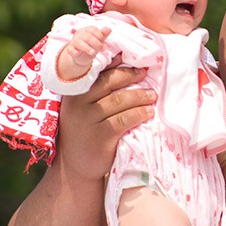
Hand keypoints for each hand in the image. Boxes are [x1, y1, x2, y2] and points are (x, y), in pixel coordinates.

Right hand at [56, 62, 156, 180]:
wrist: (76, 167)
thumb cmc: (86, 130)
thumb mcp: (85, 108)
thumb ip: (99, 89)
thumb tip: (123, 61)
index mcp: (74, 93)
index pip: (96, 71)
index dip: (117, 63)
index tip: (133, 59)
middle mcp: (78, 104)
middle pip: (109, 82)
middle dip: (130, 75)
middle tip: (146, 73)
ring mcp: (87, 120)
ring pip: (119, 100)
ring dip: (139, 96)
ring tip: (152, 96)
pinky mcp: (99, 136)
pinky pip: (123, 120)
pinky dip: (139, 114)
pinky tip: (148, 113)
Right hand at [67, 26, 111, 66]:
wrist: (82, 56)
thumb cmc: (91, 45)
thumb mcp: (99, 40)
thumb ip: (103, 35)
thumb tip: (109, 29)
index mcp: (87, 29)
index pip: (93, 30)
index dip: (100, 37)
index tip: (104, 45)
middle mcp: (79, 34)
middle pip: (87, 36)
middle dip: (95, 43)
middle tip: (100, 49)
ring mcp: (74, 41)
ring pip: (78, 42)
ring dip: (86, 48)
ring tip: (93, 53)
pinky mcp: (70, 49)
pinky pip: (70, 49)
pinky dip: (73, 51)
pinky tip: (77, 53)